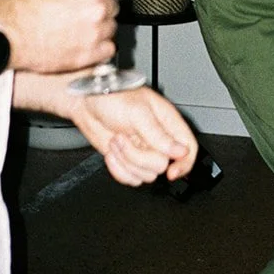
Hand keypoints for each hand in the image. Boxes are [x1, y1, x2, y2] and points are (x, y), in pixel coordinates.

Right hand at [0, 0, 116, 74]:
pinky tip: (86, 44)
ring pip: (111, 28)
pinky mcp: (90, 54)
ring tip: (82, 30)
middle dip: (99, 9)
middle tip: (84, 14)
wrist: (8, 35)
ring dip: (100, 29)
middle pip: (111, 6)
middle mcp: (97, 8)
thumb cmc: (22, 9)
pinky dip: (99, 48)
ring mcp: (95, 32)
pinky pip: (108, 50)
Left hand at [14, 72, 197, 185]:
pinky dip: (118, 169)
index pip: (188, 148)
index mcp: (167, 122)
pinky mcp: (127, 160)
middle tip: (125, 138)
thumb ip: (159, 134)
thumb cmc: (112, 96)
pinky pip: (131, 178)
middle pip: (162, 165)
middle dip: (139, 157)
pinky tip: (112, 152)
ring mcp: (142, 150)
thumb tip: (181, 152)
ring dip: (126, 161)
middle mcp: (157, 138)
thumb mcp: (138, 112)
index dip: (184, 163)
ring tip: (117, 140)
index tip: (171, 171)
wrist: (84, 102)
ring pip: (146, 175)